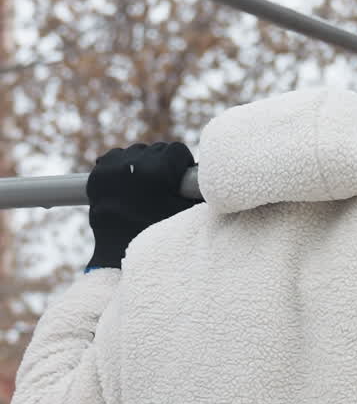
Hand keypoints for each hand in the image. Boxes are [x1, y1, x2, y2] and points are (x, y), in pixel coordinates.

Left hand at [86, 141, 197, 269]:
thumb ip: (197, 191)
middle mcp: (133, 163)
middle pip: (158, 149)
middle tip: (163, 188)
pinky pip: (117, 157)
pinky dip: (124, 167)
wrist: (119, 253)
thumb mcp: (184, 213)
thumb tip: (210, 175)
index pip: (178, 151)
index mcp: (157, 171)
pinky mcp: (98, 172)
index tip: (181, 180)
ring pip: (137, 152)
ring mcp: (112, 166)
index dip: (183, 166)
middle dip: (163, 165)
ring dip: (143, 164)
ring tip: (144, 188)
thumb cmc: (158, 234)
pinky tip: (128, 185)